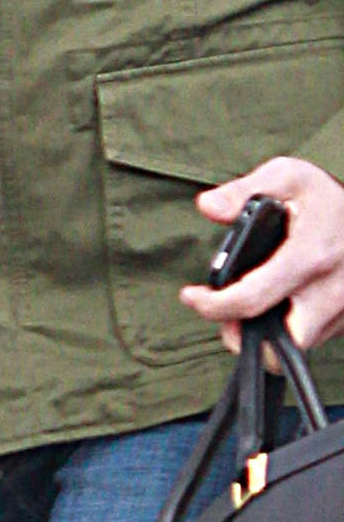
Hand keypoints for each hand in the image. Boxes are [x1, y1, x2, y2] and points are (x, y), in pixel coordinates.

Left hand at [182, 158, 343, 353]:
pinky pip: (315, 336)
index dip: (213, 306)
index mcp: (311, 256)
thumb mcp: (289, 177)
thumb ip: (244, 191)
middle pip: (280, 342)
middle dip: (245, 336)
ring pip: (297, 344)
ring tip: (250, 303)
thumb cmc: (329, 197)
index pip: (251, 300)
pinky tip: (281, 301)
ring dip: (269, 333)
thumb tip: (208, 206)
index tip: (192, 296)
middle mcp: (332, 291)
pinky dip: (291, 326)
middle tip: (227, 311)